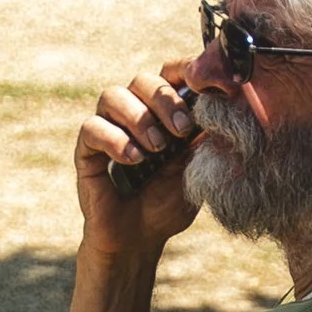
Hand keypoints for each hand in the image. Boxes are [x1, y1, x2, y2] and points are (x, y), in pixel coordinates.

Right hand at [74, 65, 201, 248]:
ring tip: (157, 149)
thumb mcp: (195, 169)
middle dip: (165, 99)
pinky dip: (115, 139)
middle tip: (181, 129)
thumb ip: (205, 139)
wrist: (138, 240)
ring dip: (139, 118)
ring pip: (112, 96)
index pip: (169, 74)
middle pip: (142, 80)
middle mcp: (133, 114)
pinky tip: (134, 160)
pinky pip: (92, 128)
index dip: (183, 70)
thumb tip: (224, 108)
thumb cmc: (168, 204)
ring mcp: (107, 130)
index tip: (203, 88)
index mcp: (162, 113)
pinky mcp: (86, 151)